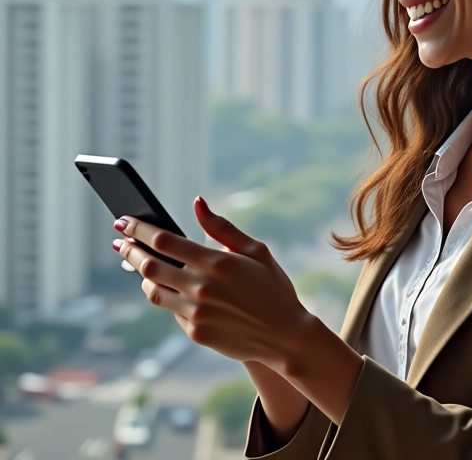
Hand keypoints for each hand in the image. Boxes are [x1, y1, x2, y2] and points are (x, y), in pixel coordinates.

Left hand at [111, 196, 313, 372]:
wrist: (285, 335)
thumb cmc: (273, 287)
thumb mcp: (256, 250)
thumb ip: (222, 227)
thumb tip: (197, 203)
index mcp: (217, 262)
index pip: (165, 241)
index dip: (140, 229)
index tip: (124, 221)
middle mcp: (201, 288)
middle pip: (150, 265)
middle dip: (130, 250)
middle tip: (119, 242)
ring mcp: (196, 313)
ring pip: (153, 290)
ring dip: (142, 275)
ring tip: (139, 264)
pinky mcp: (195, 333)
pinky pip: (170, 311)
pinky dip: (166, 296)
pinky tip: (169, 288)